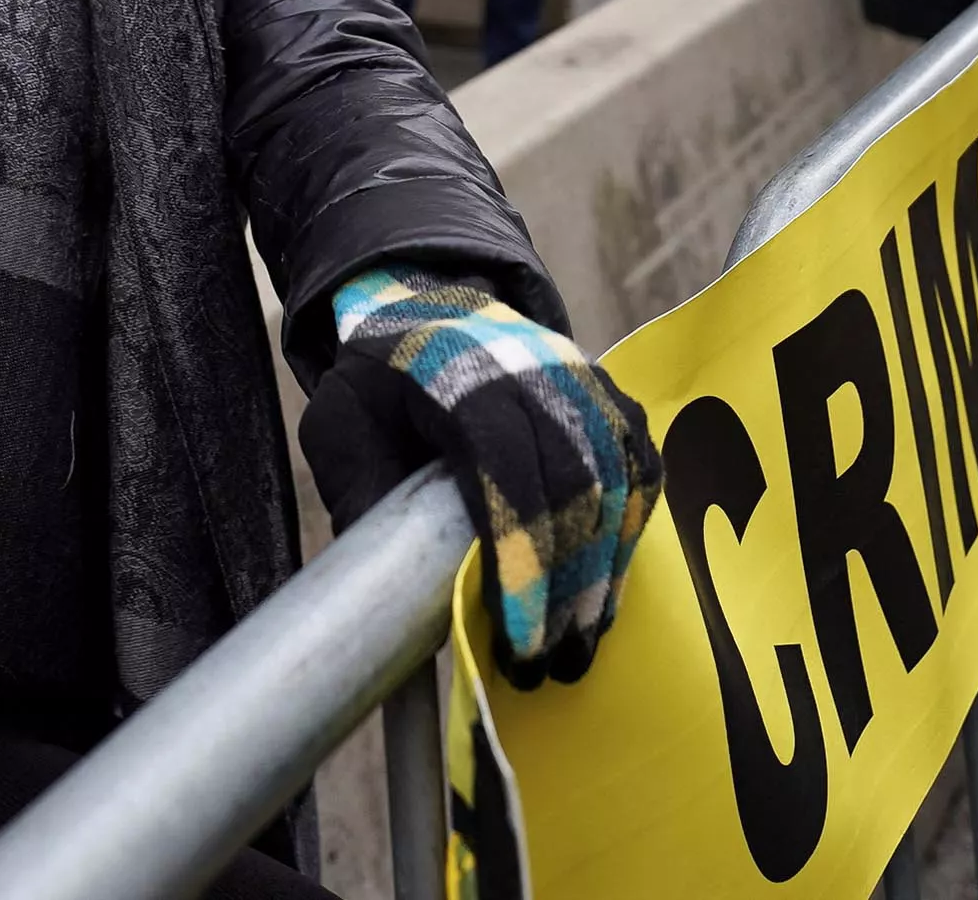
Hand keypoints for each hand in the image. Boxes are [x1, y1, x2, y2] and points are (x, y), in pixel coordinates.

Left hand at [301, 266, 656, 688]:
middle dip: (567, 585)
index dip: (519, 559)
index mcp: (454, 371)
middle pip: (572, 484)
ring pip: (614, 480)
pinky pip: (639, 464)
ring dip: (604, 571)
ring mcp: (579, 376)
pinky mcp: (608, 394)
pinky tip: (611, 587)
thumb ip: (359, 493)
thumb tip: (383, 593)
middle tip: (551, 666)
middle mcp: (531, 366)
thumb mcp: (337, 426)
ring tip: (583, 643)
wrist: (423, 310)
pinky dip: (632, 528)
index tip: (519, 639)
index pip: (505, 467)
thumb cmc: (373, 383)